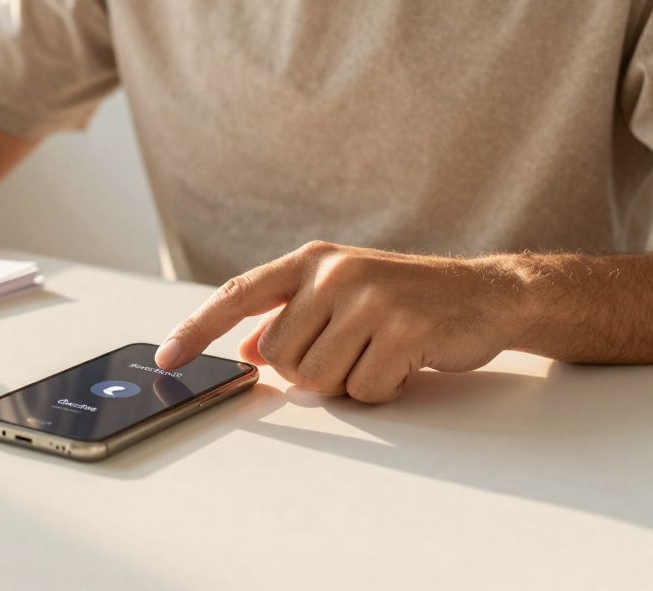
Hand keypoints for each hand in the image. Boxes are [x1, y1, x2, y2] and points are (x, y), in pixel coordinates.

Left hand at [155, 241, 526, 402]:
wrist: (486, 294)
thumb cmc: (405, 298)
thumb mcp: (340, 297)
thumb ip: (290, 318)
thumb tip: (247, 351)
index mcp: (311, 262)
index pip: (238, 295)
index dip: (197, 329)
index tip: (167, 358)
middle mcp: (334, 273)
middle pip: (279, 357)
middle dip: (310, 371)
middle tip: (352, 351)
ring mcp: (369, 298)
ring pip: (317, 379)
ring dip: (348, 382)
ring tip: (379, 353)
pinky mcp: (403, 328)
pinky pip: (364, 390)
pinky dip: (382, 390)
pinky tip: (404, 362)